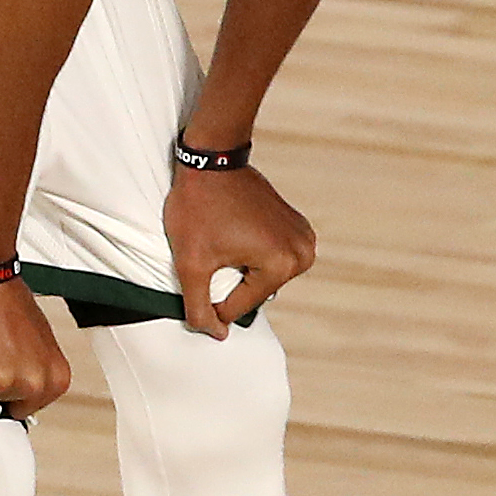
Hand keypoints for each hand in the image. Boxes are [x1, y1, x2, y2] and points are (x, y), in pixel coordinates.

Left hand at [169, 163, 317, 336]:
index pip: (240, 306)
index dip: (211, 296)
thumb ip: (199, 306)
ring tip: (223, 241)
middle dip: (229, 281)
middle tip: (211, 250)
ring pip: (264, 277)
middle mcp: (302, 254)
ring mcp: (305, 239)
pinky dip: (253, 256)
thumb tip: (215, 334)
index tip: (198, 269)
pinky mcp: (300, 228)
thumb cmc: (200, 208)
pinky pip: (273, 258)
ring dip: (241, 270)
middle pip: (256, 292)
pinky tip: (235, 236)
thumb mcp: (191, 262)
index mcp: (281, 264)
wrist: (213, 160)